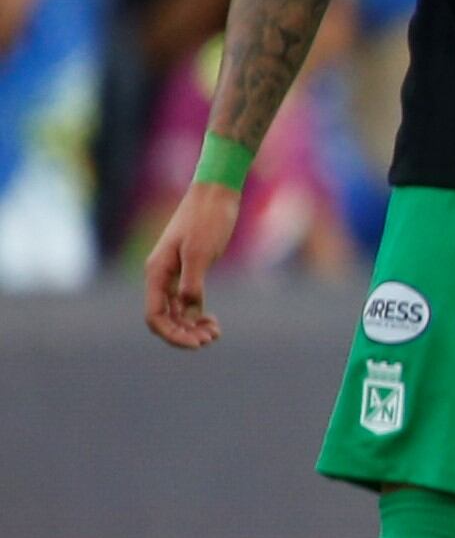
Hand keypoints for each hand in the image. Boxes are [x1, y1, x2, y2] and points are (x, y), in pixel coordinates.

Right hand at [144, 181, 240, 348]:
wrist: (216, 194)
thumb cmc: (207, 219)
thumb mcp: (200, 251)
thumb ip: (192, 281)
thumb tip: (189, 308)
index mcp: (157, 272)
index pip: (154, 316)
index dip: (172, 335)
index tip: (197, 344)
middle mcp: (160, 276)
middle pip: (164, 318)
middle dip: (184, 333)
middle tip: (211, 339)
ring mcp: (174, 274)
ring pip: (176, 312)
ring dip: (191, 326)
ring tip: (215, 333)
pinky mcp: (189, 270)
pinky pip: (186, 301)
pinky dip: (197, 314)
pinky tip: (212, 321)